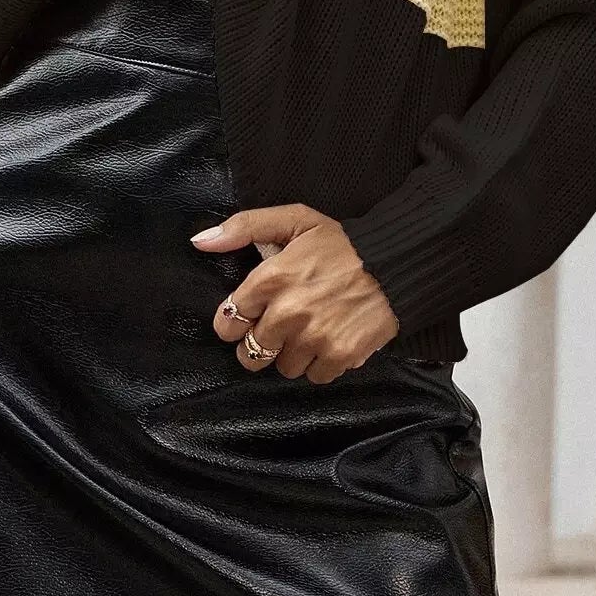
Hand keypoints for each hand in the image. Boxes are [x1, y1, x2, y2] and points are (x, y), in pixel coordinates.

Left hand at [190, 204, 400, 382]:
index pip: (229, 321)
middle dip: (261, 342)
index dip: (236, 321)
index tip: (249, 316)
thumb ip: (244, 227)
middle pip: (251, 354)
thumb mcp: (293, 220)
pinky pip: (315, 376)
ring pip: (284, 368)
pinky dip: (321, 363)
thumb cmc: (342, 242)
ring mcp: (314, 338)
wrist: (396, 262)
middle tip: (280, 327)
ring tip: (310, 330)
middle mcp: (288, 313)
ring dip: (293, 354)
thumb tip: (200, 242)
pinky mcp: (339, 356)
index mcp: (271, 279)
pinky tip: (330, 339)